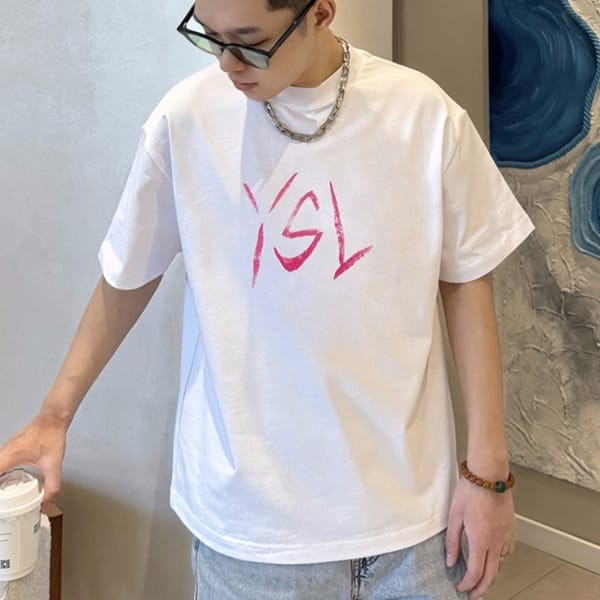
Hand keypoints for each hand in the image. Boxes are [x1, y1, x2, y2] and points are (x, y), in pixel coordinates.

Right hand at [0, 412, 66, 510]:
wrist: (52, 419)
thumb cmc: (51, 435)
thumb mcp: (53, 464)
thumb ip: (52, 485)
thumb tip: (46, 502)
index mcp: (9, 457)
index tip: (0, 501)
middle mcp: (2, 452)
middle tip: (4, 502)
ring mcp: (3, 450)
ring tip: (4, 496)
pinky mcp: (6, 450)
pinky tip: (4, 484)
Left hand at [445, 477, 515, 599]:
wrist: (488, 475)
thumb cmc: (470, 491)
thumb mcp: (454, 516)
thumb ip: (452, 541)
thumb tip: (450, 560)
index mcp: (480, 540)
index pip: (475, 573)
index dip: (467, 584)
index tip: (460, 587)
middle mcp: (496, 542)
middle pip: (491, 575)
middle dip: (481, 589)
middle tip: (473, 594)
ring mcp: (506, 536)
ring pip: (501, 565)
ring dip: (491, 575)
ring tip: (481, 578)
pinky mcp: (511, 529)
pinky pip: (507, 551)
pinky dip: (500, 559)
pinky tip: (493, 557)